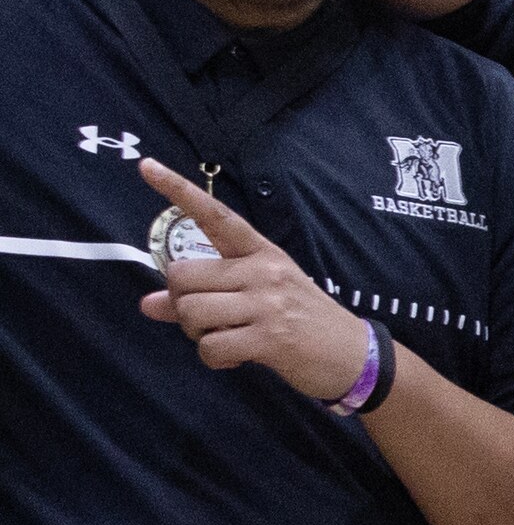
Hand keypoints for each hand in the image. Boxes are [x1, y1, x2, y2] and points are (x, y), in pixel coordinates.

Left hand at [133, 162, 374, 399]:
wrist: (355, 356)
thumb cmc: (303, 322)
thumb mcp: (259, 299)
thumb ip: (204, 296)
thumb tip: (148, 304)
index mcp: (261, 254)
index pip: (215, 216)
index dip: (179, 191)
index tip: (147, 166)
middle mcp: (263, 272)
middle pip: (183, 277)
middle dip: (181, 304)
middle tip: (208, 320)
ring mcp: (268, 304)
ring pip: (191, 311)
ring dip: (196, 333)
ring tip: (223, 338)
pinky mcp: (270, 338)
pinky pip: (211, 346)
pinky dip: (213, 358)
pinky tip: (235, 358)